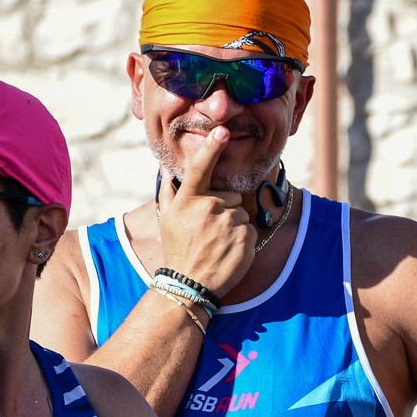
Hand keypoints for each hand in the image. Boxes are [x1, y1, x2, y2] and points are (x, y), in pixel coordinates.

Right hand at [158, 126, 256, 298]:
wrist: (190, 285)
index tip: (222, 131)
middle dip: (225, 210)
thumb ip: (168, 192)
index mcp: (189, 201)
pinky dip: (243, 239)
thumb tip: (165, 169)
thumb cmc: (177, 250)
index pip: (200, 169)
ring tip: (218, 244)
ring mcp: (229, 223)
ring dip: (234, 226)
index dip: (211, 148)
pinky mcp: (245, 237)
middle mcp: (209, 208)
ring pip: (241, 213)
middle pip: (231, 197)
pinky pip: (251, 229)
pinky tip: (229, 251)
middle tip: (209, 232)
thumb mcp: (167, 220)